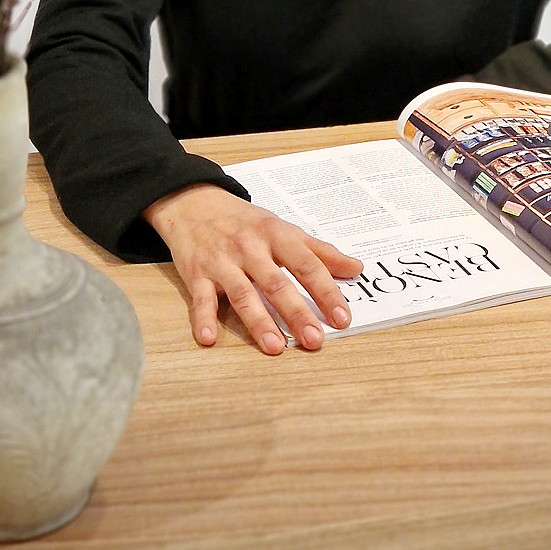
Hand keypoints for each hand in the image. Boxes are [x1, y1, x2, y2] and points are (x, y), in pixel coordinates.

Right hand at [144, 184, 362, 354]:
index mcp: (276, 235)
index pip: (306, 265)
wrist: (194, 202)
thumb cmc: (244, 221)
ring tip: (275, 347)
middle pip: (276, 282)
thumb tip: (356, 268)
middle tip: (314, 340)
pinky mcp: (196, 273)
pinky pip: (200, 298)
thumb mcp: (283, 228)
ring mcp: (222, 261)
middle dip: (296, 312)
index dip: (326, 291)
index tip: (342, 317)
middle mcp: (250, 248)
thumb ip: (319, 251)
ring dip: (258, 321)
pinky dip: (203, 318)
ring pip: (243, 293)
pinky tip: (209, 339)